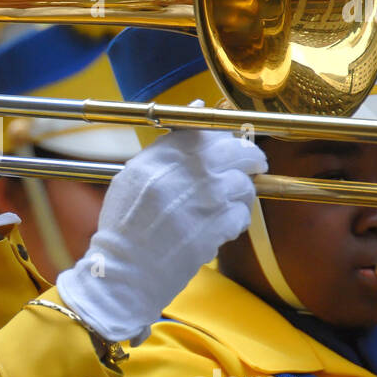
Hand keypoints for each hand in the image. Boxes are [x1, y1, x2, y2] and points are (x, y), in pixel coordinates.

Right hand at [56, 129, 266, 342]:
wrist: (125, 270)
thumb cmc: (125, 226)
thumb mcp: (132, 176)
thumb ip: (166, 145)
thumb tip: (197, 105)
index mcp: (163, 156)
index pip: (206, 129)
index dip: (222, 136)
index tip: (227, 144)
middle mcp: (188, 172)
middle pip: (238, 151)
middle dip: (249, 159)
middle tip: (251, 167)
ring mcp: (207, 199)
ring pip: (245, 184)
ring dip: (241, 193)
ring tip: (226, 205)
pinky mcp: (219, 226)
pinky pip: (243, 215)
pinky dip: (235, 221)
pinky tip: (219, 227)